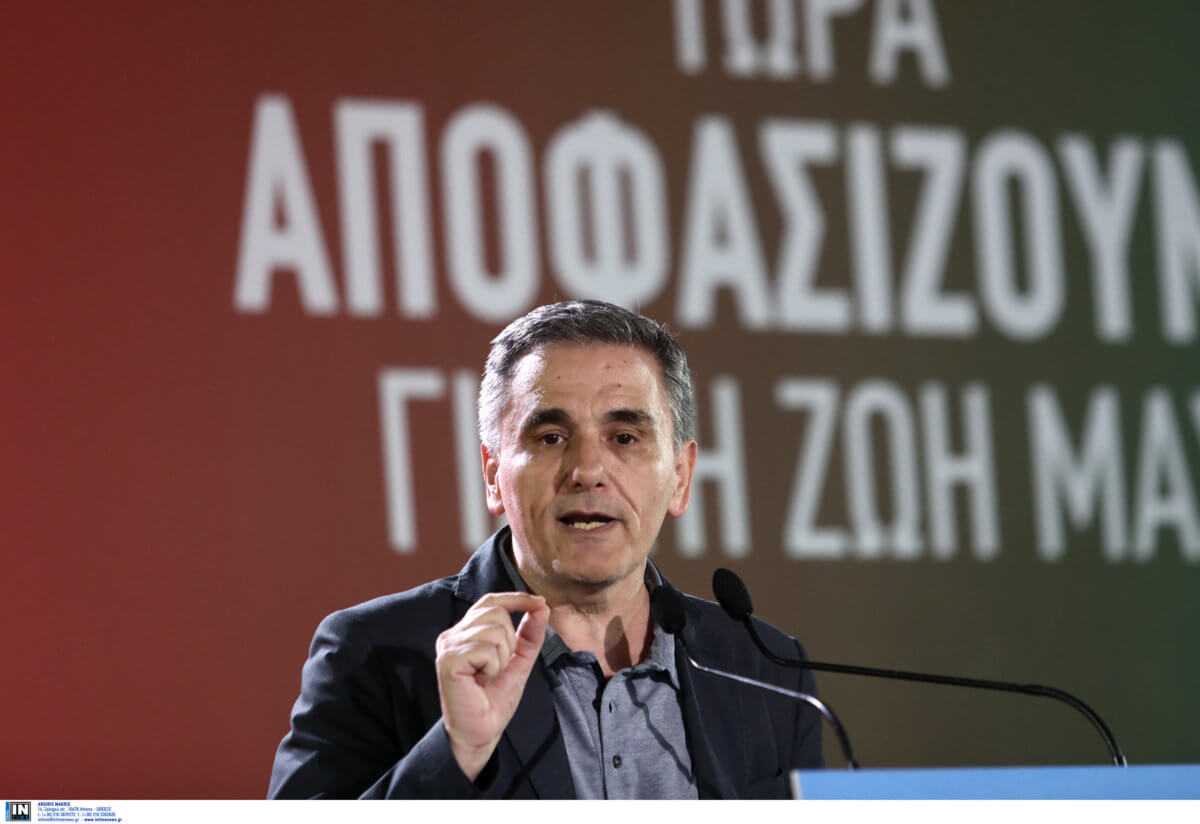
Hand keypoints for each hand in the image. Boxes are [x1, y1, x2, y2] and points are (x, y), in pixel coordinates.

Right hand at [435, 592, 548, 780]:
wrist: (482, 731)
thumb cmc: (494, 699)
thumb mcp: (519, 660)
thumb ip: (530, 633)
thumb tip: (541, 606)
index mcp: (466, 632)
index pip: (490, 601)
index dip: (515, 598)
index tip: (539, 602)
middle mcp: (453, 634)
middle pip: (495, 612)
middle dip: (509, 640)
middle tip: (498, 668)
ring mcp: (448, 645)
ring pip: (494, 630)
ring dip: (502, 657)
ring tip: (489, 675)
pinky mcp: (449, 659)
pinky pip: (486, 649)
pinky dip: (493, 666)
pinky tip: (481, 680)